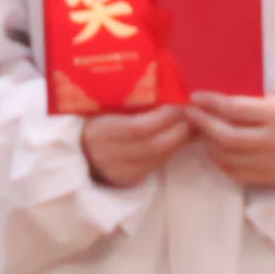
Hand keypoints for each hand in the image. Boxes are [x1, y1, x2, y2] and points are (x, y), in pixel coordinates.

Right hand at [78, 103, 199, 187]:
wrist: (79, 152)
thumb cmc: (96, 121)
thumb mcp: (106, 108)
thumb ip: (132, 103)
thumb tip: (168, 93)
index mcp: (101, 132)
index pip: (138, 127)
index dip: (164, 117)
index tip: (181, 103)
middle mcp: (109, 156)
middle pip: (153, 146)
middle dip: (180, 130)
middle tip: (195, 114)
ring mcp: (120, 172)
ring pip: (159, 158)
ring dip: (182, 141)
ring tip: (195, 125)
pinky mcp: (129, 180)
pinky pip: (157, 165)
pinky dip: (173, 151)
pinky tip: (183, 139)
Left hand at [184, 91, 274, 190]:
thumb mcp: (272, 99)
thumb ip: (244, 100)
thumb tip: (206, 99)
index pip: (236, 108)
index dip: (211, 103)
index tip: (194, 97)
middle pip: (228, 138)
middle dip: (204, 125)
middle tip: (191, 114)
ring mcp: (273, 164)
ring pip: (227, 158)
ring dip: (208, 144)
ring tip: (202, 131)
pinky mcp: (269, 179)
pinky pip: (233, 172)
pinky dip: (220, 160)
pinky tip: (216, 147)